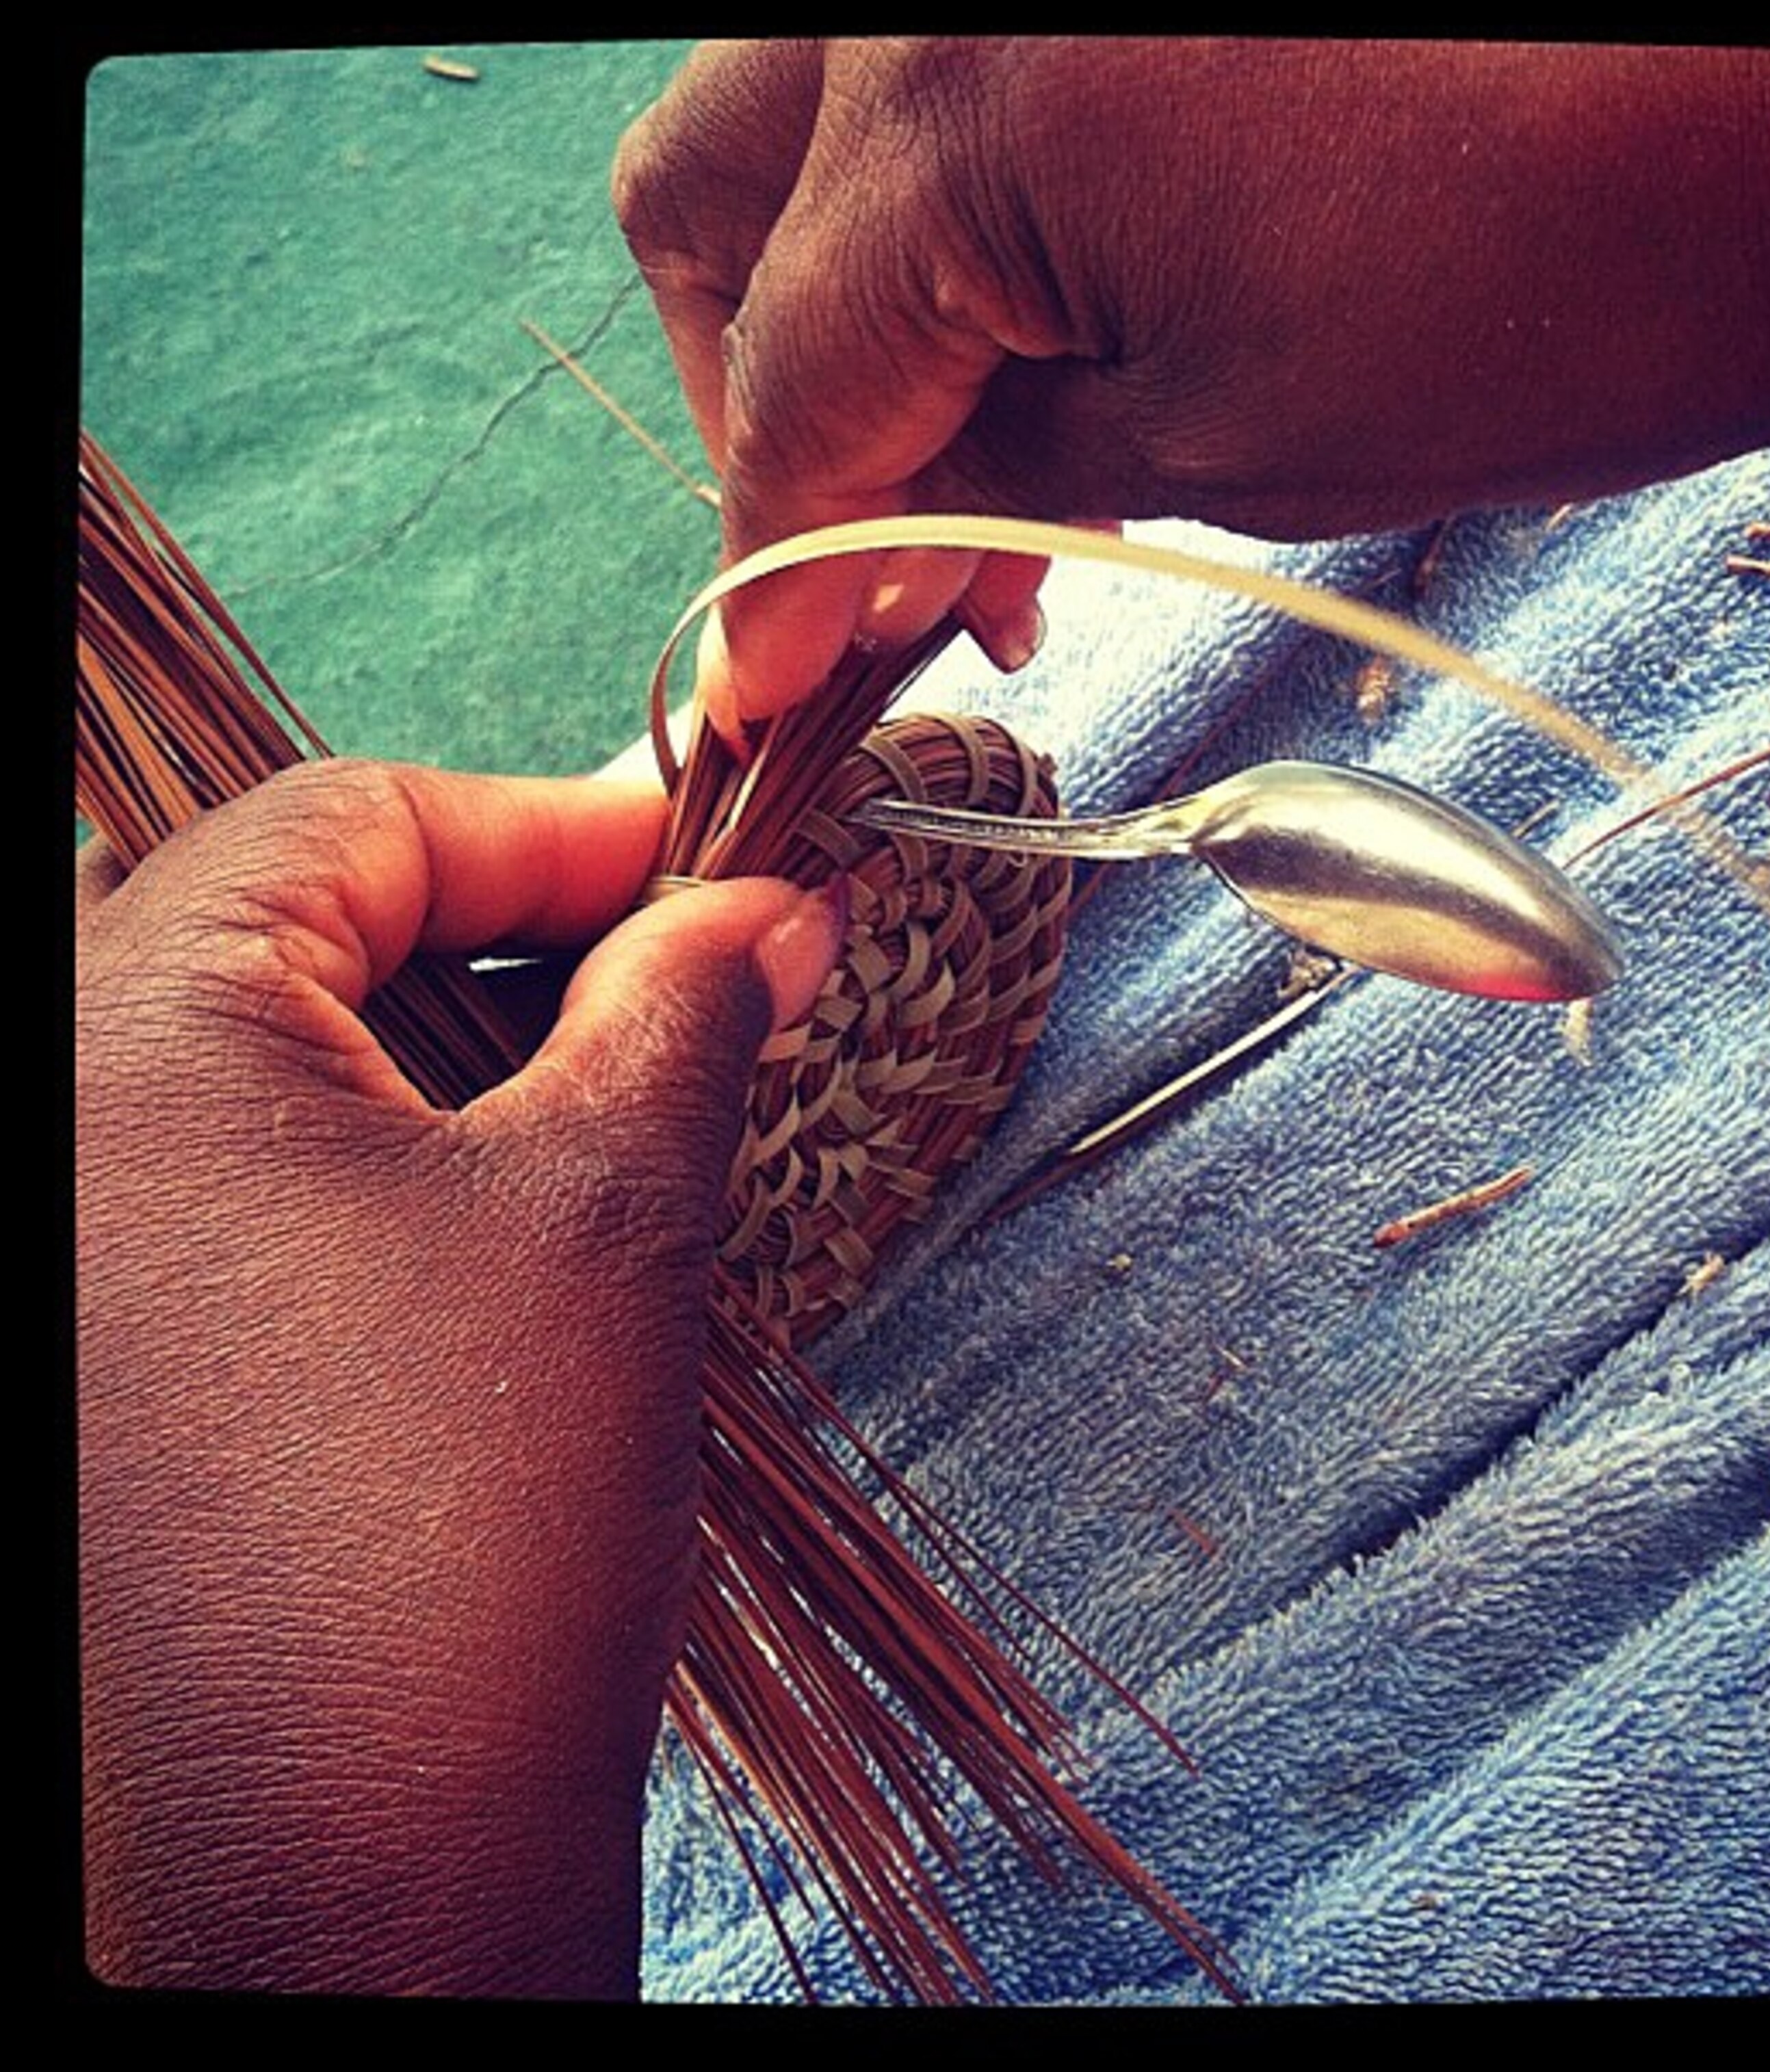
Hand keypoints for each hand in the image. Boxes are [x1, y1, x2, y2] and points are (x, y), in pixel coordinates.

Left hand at [75, 760, 842, 1996]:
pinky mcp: (100, 1353)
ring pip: (261, 1051)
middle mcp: (50, 1125)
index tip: (702, 865)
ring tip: (604, 1095)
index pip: (347, 821)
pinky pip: (226, 1174)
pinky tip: (497, 1209)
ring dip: (445, 1044)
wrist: (355, 1873)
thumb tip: (772, 903)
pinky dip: (373, 1151)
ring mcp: (68, 1252)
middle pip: (290, 922)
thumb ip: (686, 1006)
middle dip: (500, 930)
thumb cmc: (464, 1527)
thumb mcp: (610, 1208)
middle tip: (671, 969)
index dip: (550, 825)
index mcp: (120, 1034)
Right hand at [615, 37, 1769, 736]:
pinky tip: (1037, 342)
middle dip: (771, 412)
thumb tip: (844, 558)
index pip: (791, 391)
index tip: (770, 686)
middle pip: (719, 208)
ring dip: (849, 311)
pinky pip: (929, 73)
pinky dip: (943, 219)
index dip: (774, 571)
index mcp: (959, 105)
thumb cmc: (1574, 286)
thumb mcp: (1225, 448)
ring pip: (805, 123)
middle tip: (873, 568)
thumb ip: (987, 484)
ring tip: (980, 486)